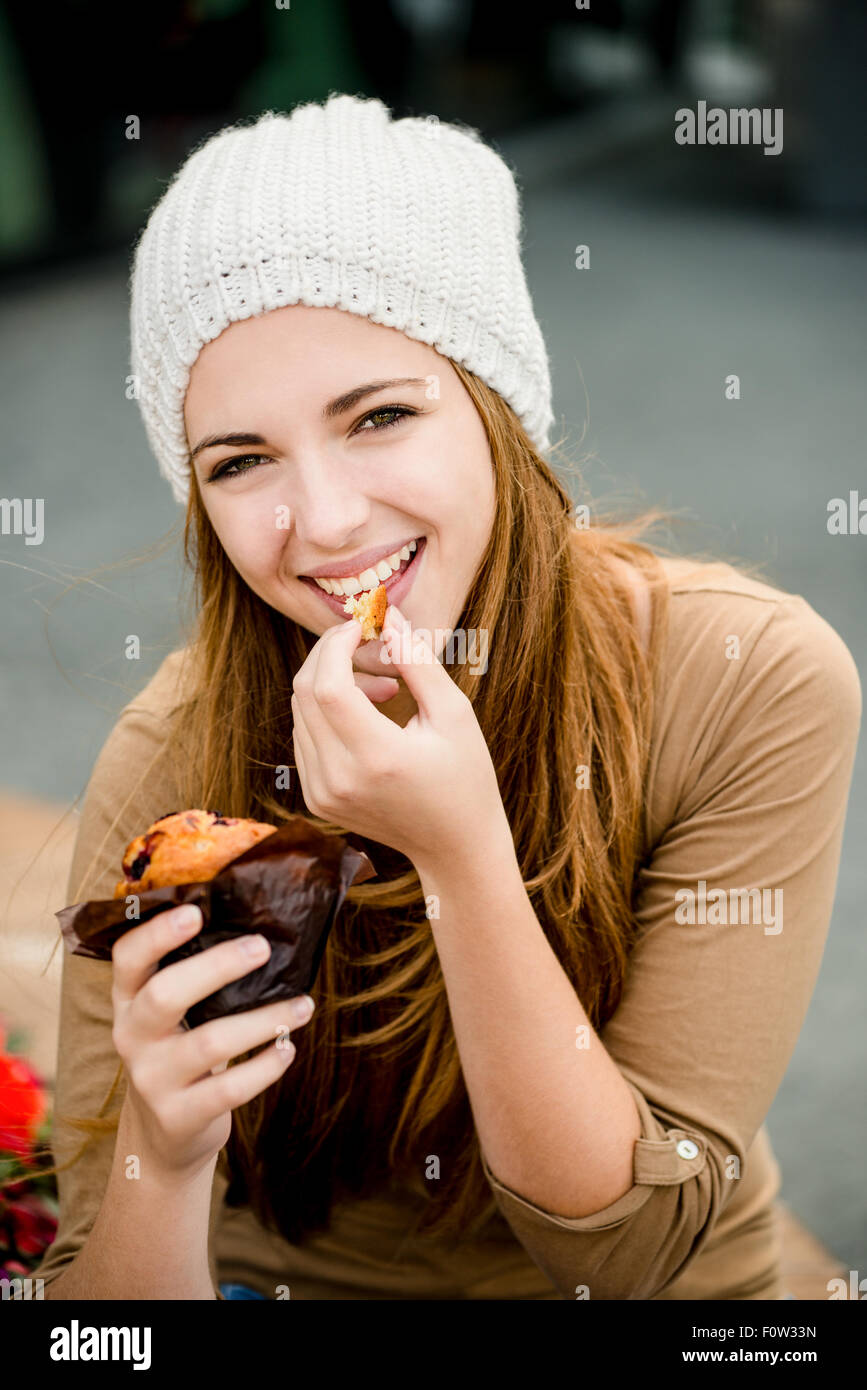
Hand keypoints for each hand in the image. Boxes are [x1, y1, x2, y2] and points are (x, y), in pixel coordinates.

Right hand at [111, 903, 315, 1178]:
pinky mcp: (179, 1115)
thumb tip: (260, 930)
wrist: (163, 1135)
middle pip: (165, 994)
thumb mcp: (171, 1015)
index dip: (157, 933)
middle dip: (217, 967)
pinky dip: (267, 1066)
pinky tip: (288, 1048)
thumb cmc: (180, 1050)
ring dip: (265, 1019)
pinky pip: (230, 1089)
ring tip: (303, 1005)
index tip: (196, 910)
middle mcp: (132, 1036)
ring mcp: (152, 1079)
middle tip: (262, 947)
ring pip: (210, 1042)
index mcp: (128, 1000)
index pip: (128, 958)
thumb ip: (195, 978)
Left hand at [290, 604, 509, 869]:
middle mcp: (339, 778)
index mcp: (377, 757)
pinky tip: (366, 713)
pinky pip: (303, 736)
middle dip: (328, 654)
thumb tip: (387, 618)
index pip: (327, 685)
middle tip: (364, 641)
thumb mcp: (454, 713)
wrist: (454, 847)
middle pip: (304, 694)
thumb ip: (418, 661)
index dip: (336, 645)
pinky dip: (325, 712)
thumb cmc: (465, 777)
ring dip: (330, 683)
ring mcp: (322, 793)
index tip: (361, 625)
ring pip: (299, 713)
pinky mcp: (316, 798)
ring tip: (381, 686)